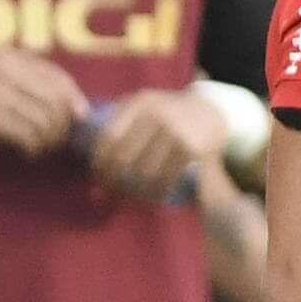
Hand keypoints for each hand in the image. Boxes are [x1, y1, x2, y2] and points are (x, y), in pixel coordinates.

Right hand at [0, 51, 87, 155]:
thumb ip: (21, 79)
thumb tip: (64, 102)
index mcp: (11, 57)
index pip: (57, 76)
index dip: (74, 98)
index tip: (80, 117)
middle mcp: (8, 70)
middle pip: (56, 100)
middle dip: (64, 124)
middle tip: (59, 140)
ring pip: (44, 120)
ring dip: (49, 140)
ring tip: (43, 149)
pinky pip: (28, 135)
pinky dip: (33, 148)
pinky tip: (28, 153)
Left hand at [81, 86, 222, 204]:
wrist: (212, 110)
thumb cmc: (168, 115)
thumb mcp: (144, 108)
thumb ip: (118, 127)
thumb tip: (89, 154)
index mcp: (139, 103)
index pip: (108, 137)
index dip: (99, 161)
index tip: (96, 176)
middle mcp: (156, 114)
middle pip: (123, 157)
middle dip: (112, 180)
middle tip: (111, 192)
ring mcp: (175, 131)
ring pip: (143, 172)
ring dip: (133, 191)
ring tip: (130, 198)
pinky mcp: (191, 149)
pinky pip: (166, 179)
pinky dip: (156, 193)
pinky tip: (152, 198)